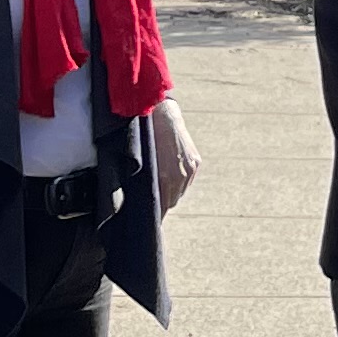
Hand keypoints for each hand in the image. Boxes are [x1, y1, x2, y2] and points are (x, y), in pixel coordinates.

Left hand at [152, 97, 202, 213]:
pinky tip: (171, 173)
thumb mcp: (143, 164)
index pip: (161, 207)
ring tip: (162, 184)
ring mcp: (189, 170)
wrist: (163, 117)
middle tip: (153, 199)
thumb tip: (142, 199)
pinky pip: (187, 181)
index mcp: (164, 179)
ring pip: (180, 192)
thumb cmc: (146, 140)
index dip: (156, 214)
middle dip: (163, 201)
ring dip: (172, 191)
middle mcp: (179, 177)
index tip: (150, 219)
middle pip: (171, 202)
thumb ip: (146, 183)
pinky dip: (179, 181)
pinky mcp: (195, 163)